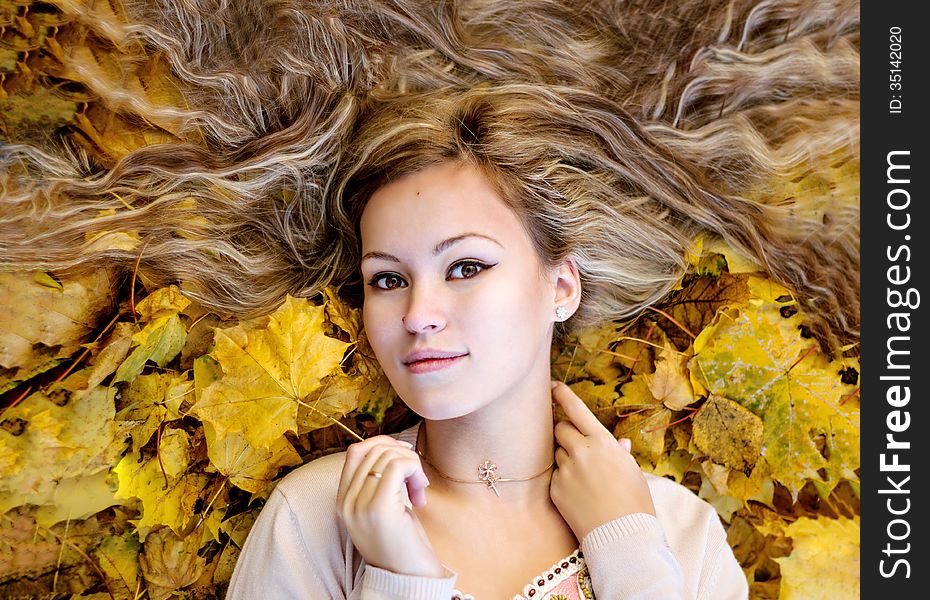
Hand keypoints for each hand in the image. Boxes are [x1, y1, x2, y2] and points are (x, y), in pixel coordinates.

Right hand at [336, 435, 444, 577]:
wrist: (407, 578)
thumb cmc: (402, 542)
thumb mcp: (383, 508)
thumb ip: (379, 481)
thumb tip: (393, 447)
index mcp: (343, 500)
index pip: (355, 451)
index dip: (382, 444)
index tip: (405, 455)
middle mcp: (346, 502)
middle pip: (373, 450)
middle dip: (402, 456)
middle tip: (418, 480)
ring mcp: (359, 505)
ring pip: (386, 455)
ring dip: (412, 464)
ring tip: (419, 489)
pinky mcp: (378, 508)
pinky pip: (397, 466)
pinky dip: (414, 469)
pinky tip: (420, 492)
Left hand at [549, 380, 655, 541]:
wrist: (622, 538)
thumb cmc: (635, 503)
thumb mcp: (633, 472)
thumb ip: (620, 453)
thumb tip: (620, 443)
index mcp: (602, 442)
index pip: (575, 410)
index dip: (561, 395)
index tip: (553, 387)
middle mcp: (580, 452)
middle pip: (560, 428)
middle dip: (565, 431)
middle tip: (575, 443)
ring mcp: (565, 470)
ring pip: (556, 452)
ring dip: (565, 456)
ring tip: (584, 476)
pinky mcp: (555, 489)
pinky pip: (555, 475)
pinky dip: (563, 478)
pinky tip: (579, 493)